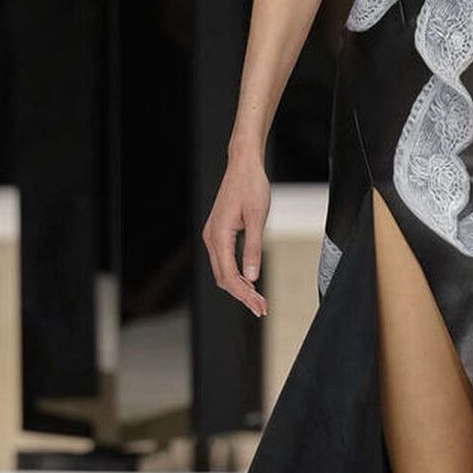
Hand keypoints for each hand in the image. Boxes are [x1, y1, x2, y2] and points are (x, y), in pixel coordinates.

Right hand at [202, 140, 272, 313]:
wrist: (243, 165)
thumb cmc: (252, 186)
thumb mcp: (258, 218)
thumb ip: (253, 249)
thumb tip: (252, 277)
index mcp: (219, 235)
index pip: (229, 275)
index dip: (244, 295)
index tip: (259, 306)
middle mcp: (211, 236)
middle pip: (223, 277)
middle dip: (242, 295)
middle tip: (262, 307)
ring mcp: (212, 234)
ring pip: (222, 270)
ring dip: (238, 286)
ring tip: (257, 298)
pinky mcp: (217, 231)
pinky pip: (223, 260)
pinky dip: (235, 274)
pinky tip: (248, 281)